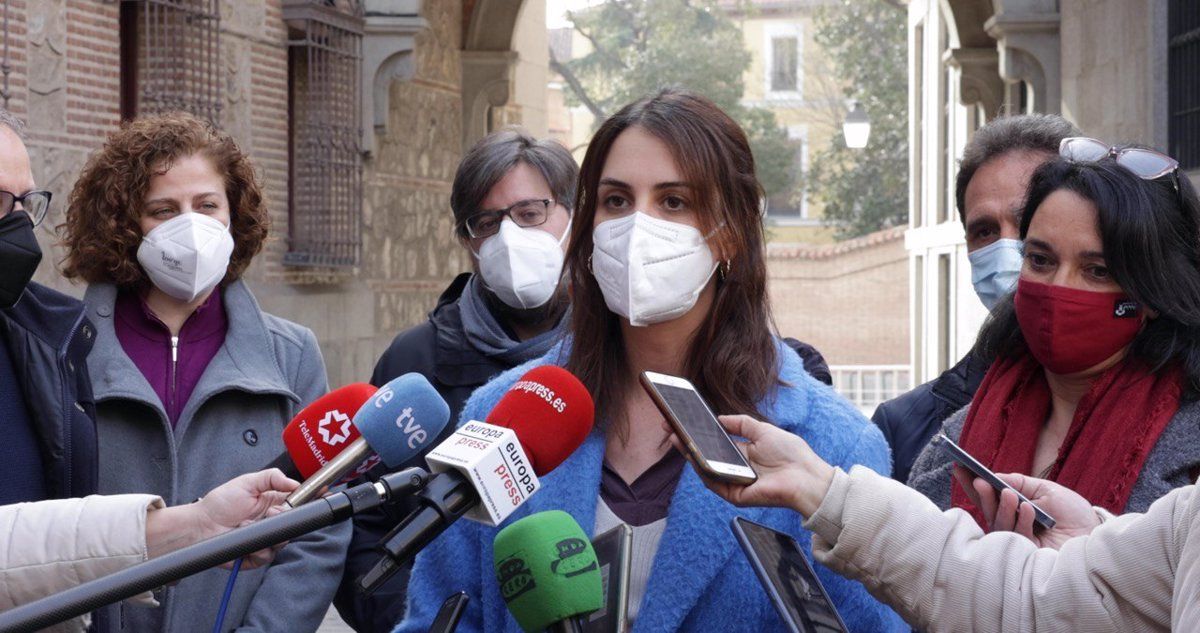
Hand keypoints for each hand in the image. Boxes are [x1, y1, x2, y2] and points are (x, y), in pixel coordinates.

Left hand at [146, 469, 298, 565]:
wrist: (200, 525)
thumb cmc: (220, 503)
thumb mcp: (246, 482)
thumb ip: (272, 477)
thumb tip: (295, 483)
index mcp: (274, 504)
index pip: (298, 503)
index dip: (309, 501)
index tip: (318, 496)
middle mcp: (272, 523)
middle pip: (293, 525)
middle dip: (286, 518)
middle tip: (271, 512)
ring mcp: (265, 540)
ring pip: (283, 542)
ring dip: (269, 533)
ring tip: (247, 524)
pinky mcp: (256, 556)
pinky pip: (268, 555)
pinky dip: (258, 548)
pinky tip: (244, 537)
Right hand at [666, 414, 834, 516]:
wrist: (806, 476)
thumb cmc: (791, 453)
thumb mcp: (762, 430)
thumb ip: (740, 423)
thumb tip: (719, 418)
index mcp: (743, 455)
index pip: (715, 444)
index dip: (698, 434)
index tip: (682, 421)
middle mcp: (736, 469)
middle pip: (706, 456)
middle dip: (686, 442)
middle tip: (670, 428)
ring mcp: (734, 482)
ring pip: (705, 469)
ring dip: (689, 454)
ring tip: (676, 438)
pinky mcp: (735, 495)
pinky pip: (713, 482)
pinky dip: (701, 469)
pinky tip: (692, 455)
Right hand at [953, 466, 1099, 549]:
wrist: (1095, 534)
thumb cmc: (1073, 512)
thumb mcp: (1046, 489)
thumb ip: (1020, 483)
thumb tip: (995, 476)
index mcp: (1015, 508)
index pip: (988, 496)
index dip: (972, 484)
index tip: (959, 467)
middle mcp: (1012, 524)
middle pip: (988, 510)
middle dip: (981, 495)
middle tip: (978, 481)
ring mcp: (1018, 540)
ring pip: (999, 524)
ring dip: (1002, 506)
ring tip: (1008, 493)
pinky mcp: (1026, 554)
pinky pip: (1016, 536)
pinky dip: (1022, 520)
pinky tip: (1028, 509)